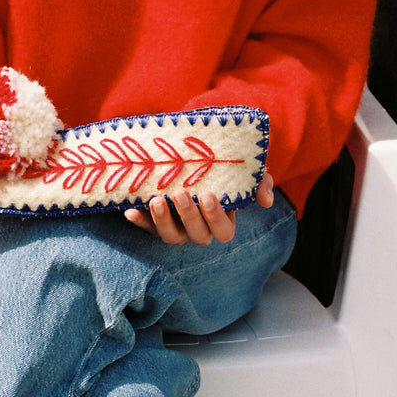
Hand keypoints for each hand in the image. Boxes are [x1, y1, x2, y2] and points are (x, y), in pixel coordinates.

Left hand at [124, 172, 274, 245]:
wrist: (193, 159)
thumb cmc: (222, 168)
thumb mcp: (245, 172)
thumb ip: (260, 182)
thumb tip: (266, 201)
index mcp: (222, 221)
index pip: (223, 230)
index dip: (215, 217)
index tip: (208, 196)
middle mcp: (200, 230)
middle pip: (197, 235)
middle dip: (188, 216)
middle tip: (180, 193)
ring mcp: (177, 229)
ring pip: (171, 237)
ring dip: (163, 221)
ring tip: (156, 200)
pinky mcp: (156, 224)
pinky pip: (147, 229)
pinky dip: (139, 222)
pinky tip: (130, 211)